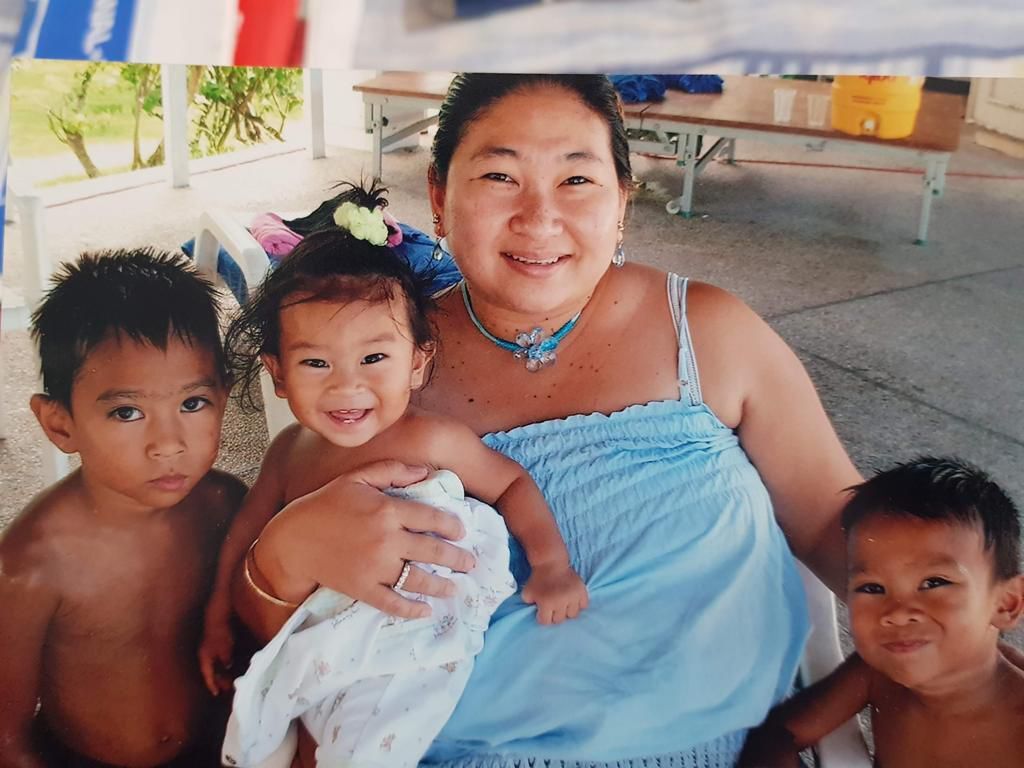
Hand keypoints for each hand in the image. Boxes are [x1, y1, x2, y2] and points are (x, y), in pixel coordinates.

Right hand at [198, 613, 234, 695]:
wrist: (218, 616)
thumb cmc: (221, 633)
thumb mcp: (225, 649)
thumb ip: (226, 660)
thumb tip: (228, 666)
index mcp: (204, 658)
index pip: (207, 675)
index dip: (212, 685)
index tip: (216, 693)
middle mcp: (204, 654)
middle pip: (210, 671)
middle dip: (218, 680)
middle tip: (227, 687)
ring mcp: (207, 648)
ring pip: (214, 665)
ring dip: (221, 672)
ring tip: (229, 678)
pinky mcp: (213, 643)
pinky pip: (217, 658)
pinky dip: (222, 663)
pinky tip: (229, 664)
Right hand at [257, 461, 476, 619]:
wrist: (292, 540)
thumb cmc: (324, 504)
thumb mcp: (356, 478)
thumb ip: (391, 470)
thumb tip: (425, 471)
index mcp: (387, 510)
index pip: (431, 518)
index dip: (452, 526)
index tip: (462, 532)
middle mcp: (387, 540)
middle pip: (433, 551)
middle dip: (457, 558)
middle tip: (471, 563)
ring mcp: (376, 567)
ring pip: (419, 580)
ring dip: (442, 586)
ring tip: (456, 589)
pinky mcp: (363, 589)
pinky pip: (393, 603)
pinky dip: (412, 609)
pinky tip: (426, 611)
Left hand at [521, 561, 588, 624]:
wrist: (551, 563)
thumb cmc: (538, 579)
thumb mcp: (527, 592)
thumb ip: (528, 604)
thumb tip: (534, 612)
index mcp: (546, 603)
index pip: (545, 622)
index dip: (542, 617)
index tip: (542, 611)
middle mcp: (561, 602)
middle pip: (559, 619)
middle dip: (554, 614)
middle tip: (553, 607)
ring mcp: (573, 597)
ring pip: (572, 614)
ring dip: (567, 611)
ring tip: (563, 604)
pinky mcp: (581, 591)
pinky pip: (584, 605)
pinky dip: (579, 604)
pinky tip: (573, 601)